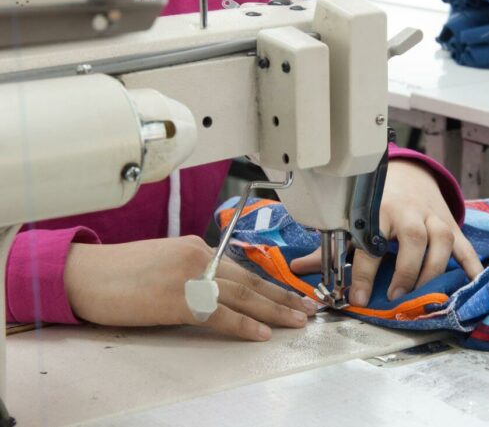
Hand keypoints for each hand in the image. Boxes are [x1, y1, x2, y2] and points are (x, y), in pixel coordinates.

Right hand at [64, 235, 316, 340]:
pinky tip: (262, 333)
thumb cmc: (122, 271)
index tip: (290, 294)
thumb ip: (196, 270)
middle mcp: (201, 257)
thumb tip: (217, 288)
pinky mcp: (179, 300)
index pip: (243, 269)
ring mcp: (191, 278)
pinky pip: (220, 315)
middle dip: (283, 296)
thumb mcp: (167, 261)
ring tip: (298, 321)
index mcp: (198, 247)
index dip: (270, 284)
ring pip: (244, 296)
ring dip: (275, 310)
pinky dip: (244, 325)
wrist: (87, 275)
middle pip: (251, 281)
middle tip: (309, 308)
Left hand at [291, 159, 482, 305]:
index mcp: (378, 209)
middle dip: (405, 270)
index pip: (370, 243)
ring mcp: (433, 217)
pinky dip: (471, 266)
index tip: (357, 297)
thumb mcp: (352, 221)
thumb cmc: (378, 202)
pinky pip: (465, 245)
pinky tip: (471, 284)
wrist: (409, 175)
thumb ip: (330, 248)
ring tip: (424, 295)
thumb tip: (299, 267)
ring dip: (433, 270)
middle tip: (395, 296)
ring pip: (441, 240)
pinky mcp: (452, 225)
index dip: (363, 272)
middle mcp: (408, 212)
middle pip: (413, 237)